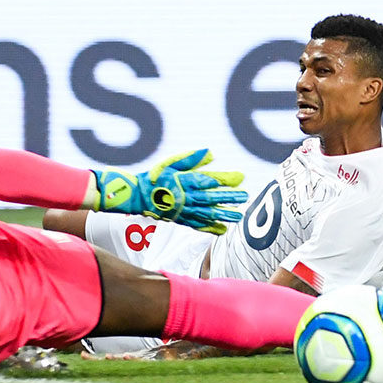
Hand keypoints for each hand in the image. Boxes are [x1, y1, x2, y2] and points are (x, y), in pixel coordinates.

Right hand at [90, 148, 246, 233]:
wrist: (137, 196)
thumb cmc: (156, 176)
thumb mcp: (172, 163)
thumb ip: (192, 159)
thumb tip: (211, 153)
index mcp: (184, 181)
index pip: (208, 180)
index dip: (224, 179)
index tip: (239, 177)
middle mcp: (185, 197)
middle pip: (211, 198)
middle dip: (229, 197)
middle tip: (245, 197)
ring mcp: (183, 210)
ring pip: (207, 213)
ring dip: (224, 214)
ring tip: (238, 216)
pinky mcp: (180, 219)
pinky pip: (198, 225)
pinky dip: (210, 228)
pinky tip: (222, 229)